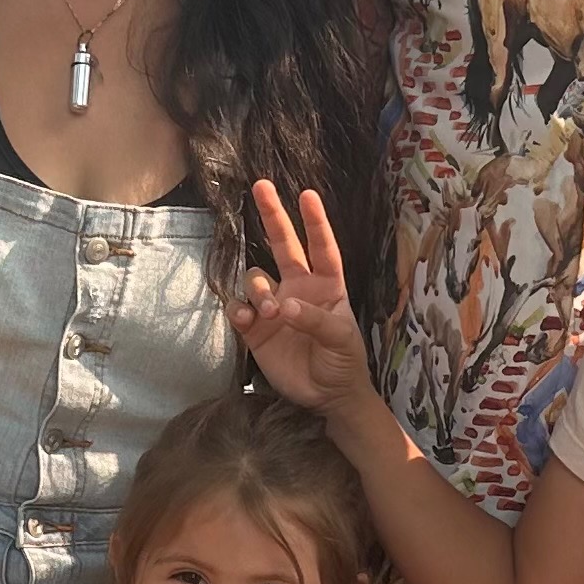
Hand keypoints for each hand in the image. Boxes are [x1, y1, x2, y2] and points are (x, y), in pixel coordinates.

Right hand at [228, 181, 379, 414]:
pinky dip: (239, 310)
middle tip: (261, 186)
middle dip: (273, 215)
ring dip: (257, 289)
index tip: (307, 195)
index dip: (315, 222)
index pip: (321, 248)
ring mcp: (273, 307)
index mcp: (326, 286)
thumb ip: (316, 320)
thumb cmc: (343, 363)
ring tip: (268, 312)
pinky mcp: (255, 330)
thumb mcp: (341, 340)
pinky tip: (247, 320)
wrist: (328, 398)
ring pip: (256, 278)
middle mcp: (297, 289)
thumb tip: (285, 306)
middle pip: (283, 245)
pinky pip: (239, 309)